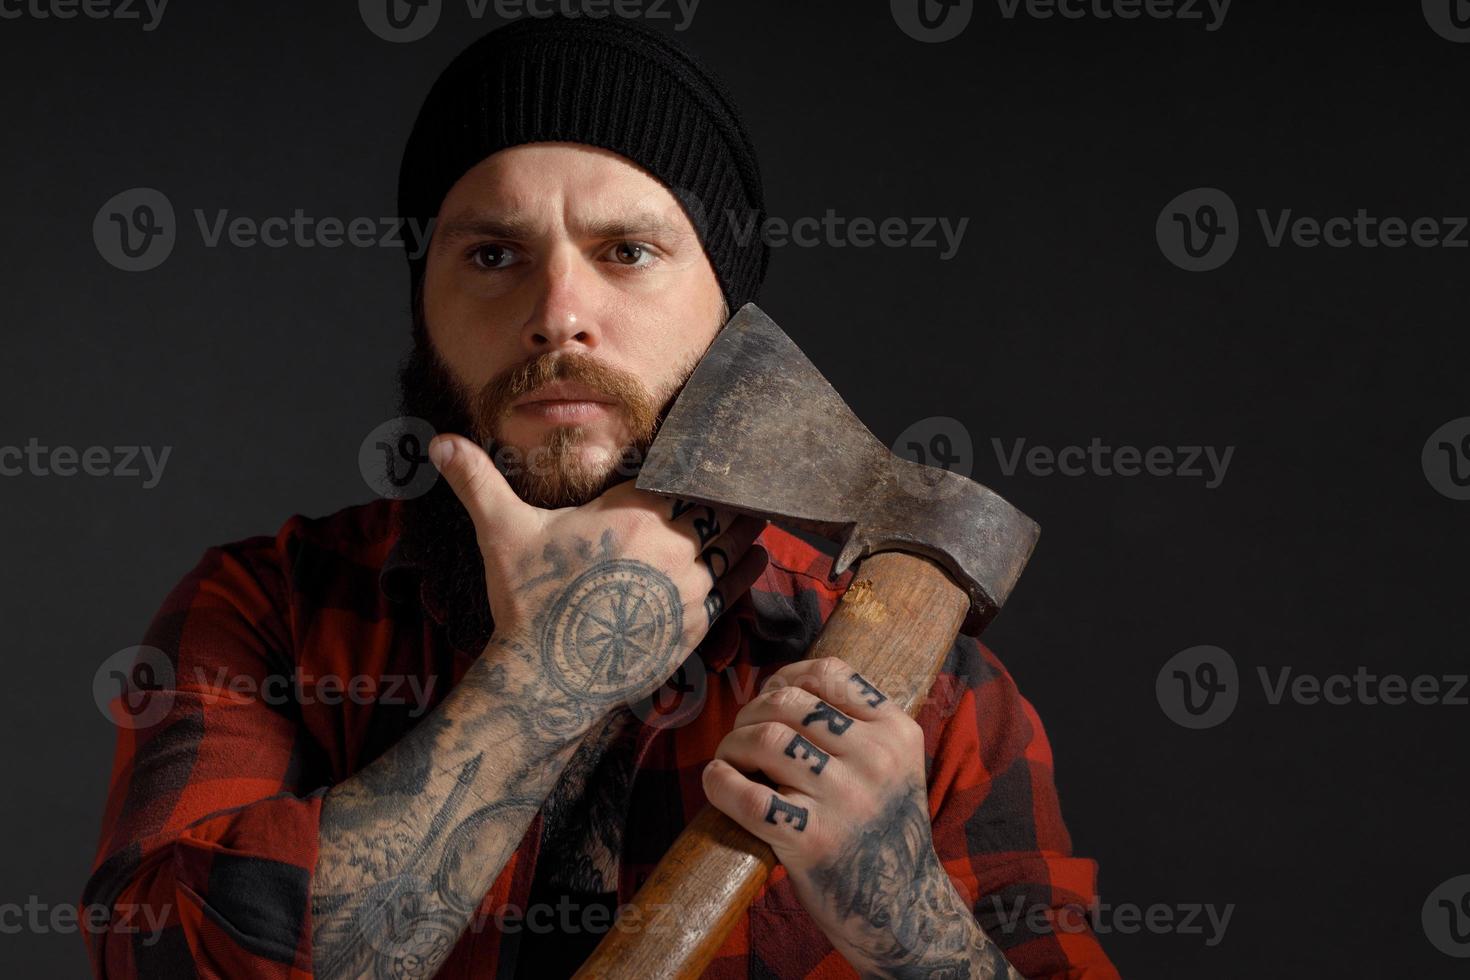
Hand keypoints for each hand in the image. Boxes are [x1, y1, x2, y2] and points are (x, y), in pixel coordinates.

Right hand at [428, 433, 768, 729]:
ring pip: (731, 548)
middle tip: (740, 485)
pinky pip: (730, 590)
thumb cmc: (528, 601)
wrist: (547, 679)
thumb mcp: (502, 532)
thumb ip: (477, 481)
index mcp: (636, 513)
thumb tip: (437, 442)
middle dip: (726, 498)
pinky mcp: (693, 627)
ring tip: (754, 515)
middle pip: (716, 511)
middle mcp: (672, 546)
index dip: (701, 468)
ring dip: (741, 532)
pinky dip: (742, 572)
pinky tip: (753, 558)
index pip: (687, 477)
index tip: (711, 458)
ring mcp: (687, 589)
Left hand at [703, 656, 1012, 976]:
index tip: (769, 697)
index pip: (828, 673)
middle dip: (752, 711)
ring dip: (733, 744)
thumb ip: (854, 723)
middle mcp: (875, 759)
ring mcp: (845, 800)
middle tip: (742, 735)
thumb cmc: (880, 829)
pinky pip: (750, 798)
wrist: (903, 909)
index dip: (786, 676)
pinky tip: (717, 780)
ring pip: (767, 740)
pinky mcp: (813, 841)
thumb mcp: (892, 765)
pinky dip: (721, 783)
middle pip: (789, 703)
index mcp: (897, 732)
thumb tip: (780, 686)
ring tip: (730, 759)